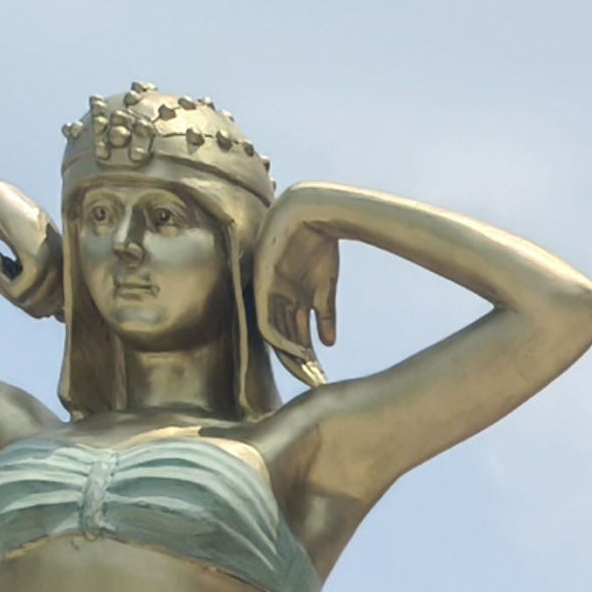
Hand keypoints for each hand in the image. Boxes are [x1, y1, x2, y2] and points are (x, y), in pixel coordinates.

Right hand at [0, 182, 59, 319]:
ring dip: (4, 287)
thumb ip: (45, 285)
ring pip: (28, 302)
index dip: (34, 306)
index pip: (59, 313)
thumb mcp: (32, 259)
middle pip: (41, 311)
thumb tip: (58, 316)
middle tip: (2, 273)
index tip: (16, 285)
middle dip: (15, 298)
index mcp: (69, 272)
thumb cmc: (12, 228)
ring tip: (0, 263)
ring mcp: (54, 265)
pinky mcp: (38, 260)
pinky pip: (18, 291)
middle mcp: (66, 270)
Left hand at [251, 185, 344, 388]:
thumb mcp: (326, 287)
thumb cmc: (322, 246)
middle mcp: (276, 294)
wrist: (314, 212)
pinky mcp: (263, 277)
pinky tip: (293, 352)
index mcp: (289, 295)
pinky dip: (277, 335)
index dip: (300, 354)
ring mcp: (269, 286)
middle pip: (282, 333)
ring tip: (302, 370)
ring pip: (273, 328)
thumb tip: (328, 345)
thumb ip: (324, 315)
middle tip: (308, 379)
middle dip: (295, 358)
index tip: (315, 374)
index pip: (290, 331)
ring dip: (287, 351)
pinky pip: (263, 312)